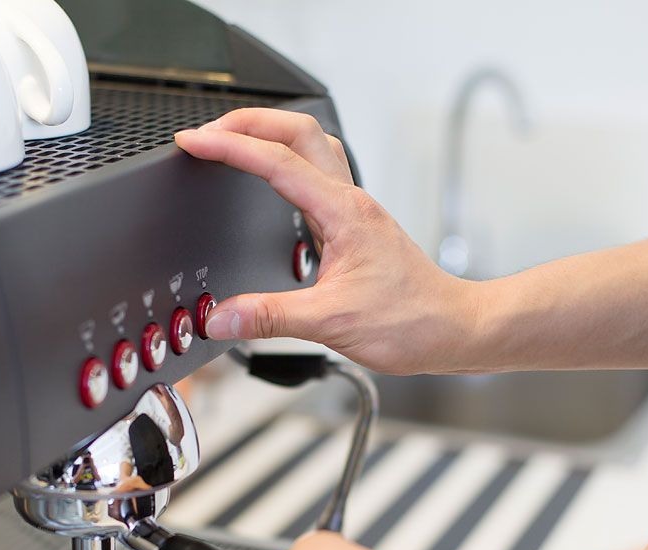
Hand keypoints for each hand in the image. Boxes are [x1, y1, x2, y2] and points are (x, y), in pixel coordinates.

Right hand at [174, 109, 479, 374]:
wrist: (453, 330)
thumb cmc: (411, 322)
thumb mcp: (331, 323)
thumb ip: (269, 318)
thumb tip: (220, 317)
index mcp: (343, 213)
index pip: (276, 162)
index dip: (230, 147)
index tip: (194, 142)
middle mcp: (350, 202)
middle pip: (298, 131)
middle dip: (249, 121)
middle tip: (209, 131)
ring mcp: (354, 211)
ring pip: (311, 146)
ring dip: (271, 135)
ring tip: (234, 142)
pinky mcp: (355, 226)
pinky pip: (316, 175)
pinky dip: (284, 165)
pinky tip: (270, 184)